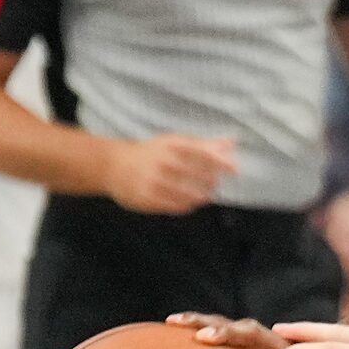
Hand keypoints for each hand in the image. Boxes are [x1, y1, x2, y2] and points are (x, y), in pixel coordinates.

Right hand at [105, 135, 237, 214]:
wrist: (113, 166)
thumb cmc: (151, 152)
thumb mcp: (174, 143)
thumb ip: (203, 144)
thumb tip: (231, 142)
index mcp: (170, 145)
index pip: (202, 153)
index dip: (221, 162)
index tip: (234, 170)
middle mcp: (162, 162)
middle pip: (196, 175)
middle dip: (209, 181)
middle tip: (214, 183)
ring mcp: (153, 181)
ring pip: (186, 194)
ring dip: (200, 196)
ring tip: (204, 195)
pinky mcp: (146, 198)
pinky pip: (173, 206)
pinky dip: (185, 206)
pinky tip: (189, 203)